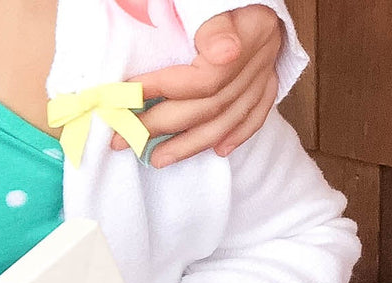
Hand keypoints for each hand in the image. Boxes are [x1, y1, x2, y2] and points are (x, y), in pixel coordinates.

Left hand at [112, 4, 282, 165]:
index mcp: (249, 33)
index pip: (203, 77)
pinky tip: (217, 151)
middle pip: (207, 106)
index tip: (127, 95)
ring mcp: (264, 76)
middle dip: (160, 125)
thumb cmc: (225, 3)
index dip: (162, 87)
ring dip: (188, 144)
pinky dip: (236, 136)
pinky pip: (255, 117)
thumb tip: (222, 53)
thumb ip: (215, 29)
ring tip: (156, 159)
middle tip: (123, 139)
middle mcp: (259, 60)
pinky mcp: (268, 85)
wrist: (259, 2)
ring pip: (226, 120)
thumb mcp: (214, 3)